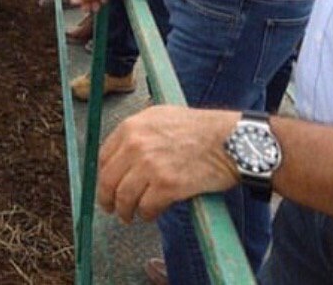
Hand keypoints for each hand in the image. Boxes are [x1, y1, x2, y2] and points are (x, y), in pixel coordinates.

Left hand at [98, 106, 240, 223]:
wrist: (230, 140)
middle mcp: (136, 145)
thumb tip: (122, 151)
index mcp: (132, 127)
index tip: (106, 186)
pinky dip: (147, 214)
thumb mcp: (161, 116)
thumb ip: (139, 131)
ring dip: (126, 211)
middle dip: (108, 199)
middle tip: (112, 209)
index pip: (103, 158)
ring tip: (131, 216)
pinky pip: (147, 208)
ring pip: (124, 198)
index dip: (103, 176)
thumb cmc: (201, 128)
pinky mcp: (167, 186)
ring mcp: (150, 166)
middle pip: (108, 181)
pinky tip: (151, 214)